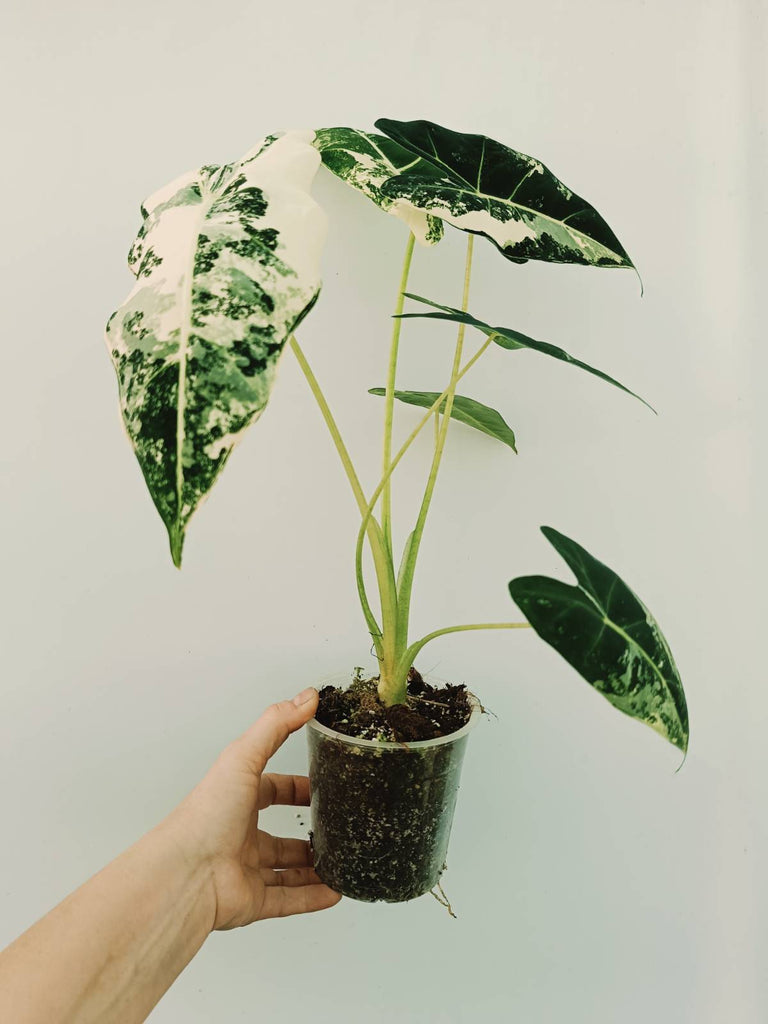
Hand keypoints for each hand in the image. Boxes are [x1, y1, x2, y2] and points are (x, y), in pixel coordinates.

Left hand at [163, 687, 340, 929]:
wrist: (187, 873)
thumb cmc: (207, 813)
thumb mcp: (244, 757)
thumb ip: (276, 725)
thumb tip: (307, 696)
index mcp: (237, 800)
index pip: (272, 789)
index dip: (297, 787)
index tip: (324, 782)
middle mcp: (240, 835)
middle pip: (279, 834)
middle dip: (308, 832)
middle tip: (337, 826)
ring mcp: (246, 870)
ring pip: (287, 869)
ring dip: (314, 866)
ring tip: (345, 860)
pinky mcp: (252, 901)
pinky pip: (289, 901)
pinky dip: (313, 897)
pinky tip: (336, 892)